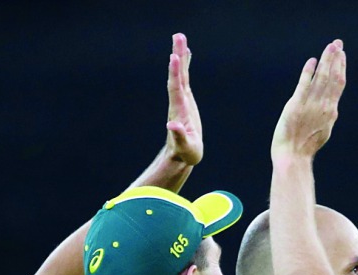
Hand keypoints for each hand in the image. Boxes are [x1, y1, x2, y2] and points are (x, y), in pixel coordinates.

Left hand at [164, 33, 202, 165]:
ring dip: (180, 55)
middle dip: (178, 56)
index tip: (174, 56)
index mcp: (179, 110)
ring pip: (181, 74)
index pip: (176, 88)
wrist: (181, 154)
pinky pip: (185, 79)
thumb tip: (171, 125)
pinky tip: (185, 54)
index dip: (175, 73)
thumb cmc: (185, 153)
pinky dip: (185, 65)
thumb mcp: (185, 146)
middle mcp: (178, 101)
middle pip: (177, 75)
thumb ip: (178, 136)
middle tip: (178, 36)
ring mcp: (182, 99)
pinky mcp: (186, 100)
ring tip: (180, 37)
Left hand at [271, 39, 345, 160]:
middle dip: (336, 59)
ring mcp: (311, 106)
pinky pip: (304, 85)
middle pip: (333, 77)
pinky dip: (308, 72)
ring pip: (322, 78)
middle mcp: (324, 106)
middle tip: (337, 43)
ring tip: (330, 47)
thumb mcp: (322, 131)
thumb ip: (326, 116)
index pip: (338, 84)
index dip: (341, 67)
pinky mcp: (296, 106)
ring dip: (326, 60)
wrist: (293, 157)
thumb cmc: (305, 147)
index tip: (341, 54)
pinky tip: (312, 61)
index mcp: (331, 112)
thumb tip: (332, 108)